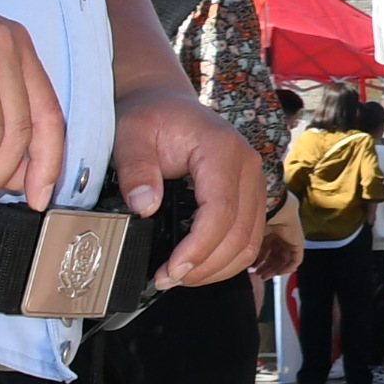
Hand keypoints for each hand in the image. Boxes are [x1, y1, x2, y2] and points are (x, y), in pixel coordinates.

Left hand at [113, 88, 270, 287]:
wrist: (165, 103)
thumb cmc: (150, 117)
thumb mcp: (130, 135)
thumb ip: (136, 170)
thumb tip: (144, 207)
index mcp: (222, 150)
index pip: (221, 211)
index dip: (198, 249)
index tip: (169, 270)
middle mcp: (247, 167)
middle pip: (241, 234)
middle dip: (205, 267)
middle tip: (166, 280)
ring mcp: (253, 182)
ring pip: (250, 242)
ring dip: (218, 269)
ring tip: (180, 278)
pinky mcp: (249, 195)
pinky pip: (249, 237)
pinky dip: (226, 259)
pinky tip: (198, 267)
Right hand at [253, 191, 306, 279]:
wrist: (273, 208)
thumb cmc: (258, 218)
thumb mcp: (251, 237)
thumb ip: (249, 250)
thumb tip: (245, 264)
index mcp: (267, 232)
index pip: (265, 251)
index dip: (258, 261)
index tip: (251, 269)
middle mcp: (278, 236)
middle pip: (274, 256)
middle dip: (265, 267)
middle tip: (259, 274)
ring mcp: (289, 240)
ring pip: (284, 259)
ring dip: (274, 269)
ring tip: (266, 276)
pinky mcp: (298, 243)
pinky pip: (296, 259)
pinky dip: (288, 268)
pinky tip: (279, 272)